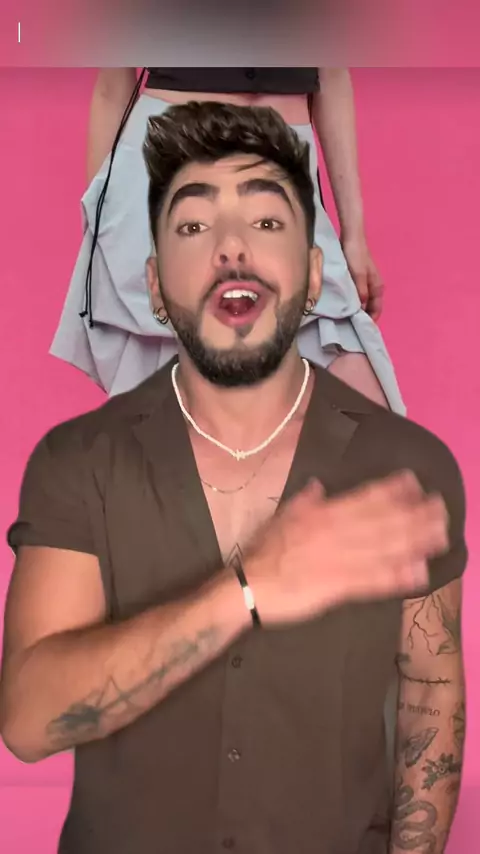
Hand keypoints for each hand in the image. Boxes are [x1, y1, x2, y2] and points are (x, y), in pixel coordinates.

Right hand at [243, 472, 448, 626]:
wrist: (250, 587)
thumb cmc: (264, 551)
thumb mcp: (281, 516)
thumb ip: (305, 500)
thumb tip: (319, 484)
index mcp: (323, 514)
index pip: (363, 498)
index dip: (391, 490)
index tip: (414, 482)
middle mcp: (336, 533)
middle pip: (382, 520)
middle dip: (414, 513)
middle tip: (440, 507)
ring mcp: (339, 560)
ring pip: (383, 548)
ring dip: (414, 540)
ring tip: (439, 535)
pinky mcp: (339, 587)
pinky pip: (373, 581)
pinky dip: (396, 576)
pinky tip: (418, 572)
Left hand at [341, 233, 383, 320]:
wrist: (351, 237)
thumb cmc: (356, 255)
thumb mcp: (358, 275)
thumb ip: (361, 292)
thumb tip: (361, 310)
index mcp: (377, 287)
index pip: (376, 310)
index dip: (369, 321)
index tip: (358, 330)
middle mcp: (373, 287)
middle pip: (369, 308)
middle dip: (361, 317)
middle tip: (347, 327)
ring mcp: (365, 283)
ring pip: (361, 302)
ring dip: (354, 310)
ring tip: (342, 319)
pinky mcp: (356, 279)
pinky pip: (355, 295)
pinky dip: (350, 302)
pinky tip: (340, 306)